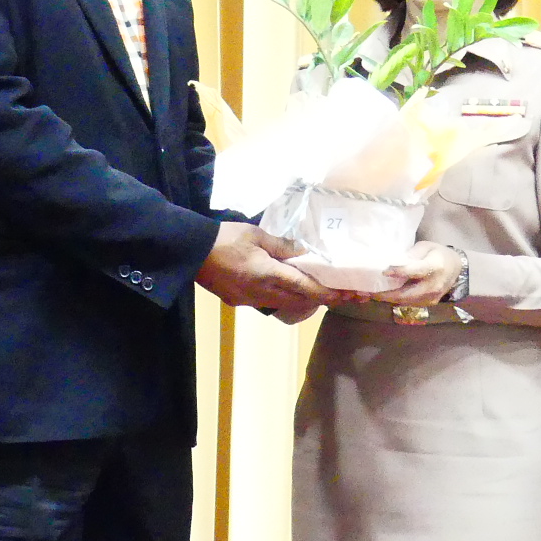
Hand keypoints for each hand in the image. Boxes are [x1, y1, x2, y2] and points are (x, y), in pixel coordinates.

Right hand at [196, 222, 333, 315]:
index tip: (348, 294)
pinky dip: (287, 299)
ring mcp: (251, 300)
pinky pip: (270, 303)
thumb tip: (305, 252)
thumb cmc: (225, 238)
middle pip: (301, 302)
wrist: (192, 251)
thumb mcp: (257, 235)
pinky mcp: (240, 301)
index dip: (329, 293)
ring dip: (306, 301)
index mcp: (269, 274)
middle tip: (344, 294)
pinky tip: (290, 290)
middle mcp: (263, 293)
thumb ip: (283, 245)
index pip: (307, 288)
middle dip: (324, 299)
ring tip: (323, 293)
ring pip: (287, 305)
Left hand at [372, 242, 462, 307]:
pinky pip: (410, 304)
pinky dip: (397, 300)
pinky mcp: (429, 304)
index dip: (399, 271)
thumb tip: (393, 260)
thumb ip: (411, 254)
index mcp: (434, 267)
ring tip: (373, 294)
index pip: (414, 271)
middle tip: (369, 291)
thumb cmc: (439, 254)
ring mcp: (431, 297)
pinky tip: (386, 295)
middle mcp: (433, 285)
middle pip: (406, 294)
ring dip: (389, 299)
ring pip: (406, 301)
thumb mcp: (426, 246)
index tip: (384, 271)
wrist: (457, 269)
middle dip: (386, 294)